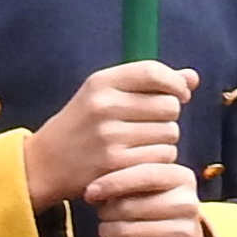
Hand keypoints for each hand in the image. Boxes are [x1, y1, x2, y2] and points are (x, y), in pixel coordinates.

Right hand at [24, 61, 194, 207]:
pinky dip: (157, 160)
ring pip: (170, 133)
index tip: (179, 95)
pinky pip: (163, 156)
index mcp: (100, 83)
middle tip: (147, 126)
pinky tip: (137, 160)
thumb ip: (148, 84)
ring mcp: (109, 135)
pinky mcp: (116, 163)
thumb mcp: (104, 96)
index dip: (175, 83)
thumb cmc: (81, 126)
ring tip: (138, 144)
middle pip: (169, 105)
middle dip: (167, 117)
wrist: (43, 164)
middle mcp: (104, 105)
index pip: (154, 72)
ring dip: (164, 140)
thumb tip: (193, 77)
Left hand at [87, 156, 220, 236]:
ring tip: (109, 230)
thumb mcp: (145, 188)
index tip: (90, 192)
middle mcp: (187, 203)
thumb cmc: (153, 210)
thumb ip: (122, 180)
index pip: (145, 174)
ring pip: (124, 231)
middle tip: (104, 216)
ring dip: (106, 232)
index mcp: (181, 178)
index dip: (112, 182)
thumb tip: (92, 191)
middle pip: (127, 206)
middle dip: (104, 212)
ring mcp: (185, 231)